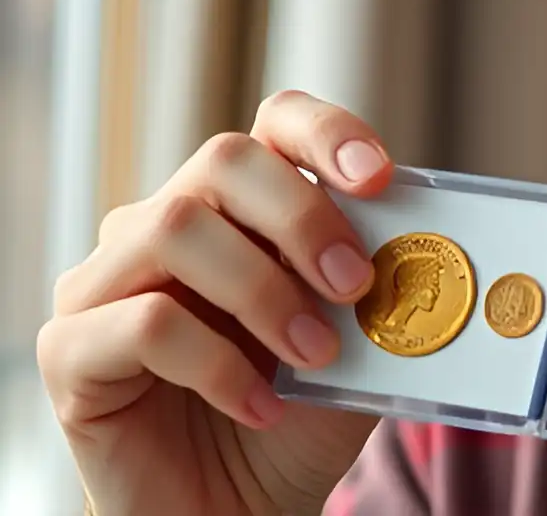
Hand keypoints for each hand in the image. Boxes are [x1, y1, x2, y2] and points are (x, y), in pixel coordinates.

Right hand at [37, 90, 393, 515]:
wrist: (240, 514)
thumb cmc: (299, 421)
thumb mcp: (358, 348)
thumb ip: (377, 290)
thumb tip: (418, 244)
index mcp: (241, 210)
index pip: (275, 125)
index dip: (327, 134)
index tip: (379, 178)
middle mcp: (166, 226)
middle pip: (224, 160)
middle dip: (303, 217)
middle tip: (355, 285)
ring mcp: (109, 282)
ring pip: (176, 228)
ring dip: (263, 292)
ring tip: (316, 356)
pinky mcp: (72, 349)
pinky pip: (143, 323)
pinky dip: (218, 365)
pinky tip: (260, 409)